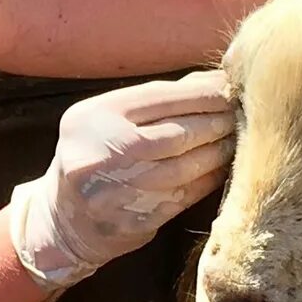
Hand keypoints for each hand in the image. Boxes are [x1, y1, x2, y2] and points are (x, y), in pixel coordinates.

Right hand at [6, 70, 233, 287]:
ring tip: (236, 139)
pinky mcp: (136, 220)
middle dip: (215, 122)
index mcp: (93, 117)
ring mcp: (118, 190)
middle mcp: (102, 152)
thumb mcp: (105, 119)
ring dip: (218, 152)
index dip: (200, 93)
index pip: (159, 97)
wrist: (63, 219)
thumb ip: (153, 102)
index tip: (228, 88)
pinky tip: (222, 167)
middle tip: (239, 115)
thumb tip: (210, 81)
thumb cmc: (93, 157)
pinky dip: (208, 179)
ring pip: (184, 167)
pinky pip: (184, 195)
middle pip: (176, 133)